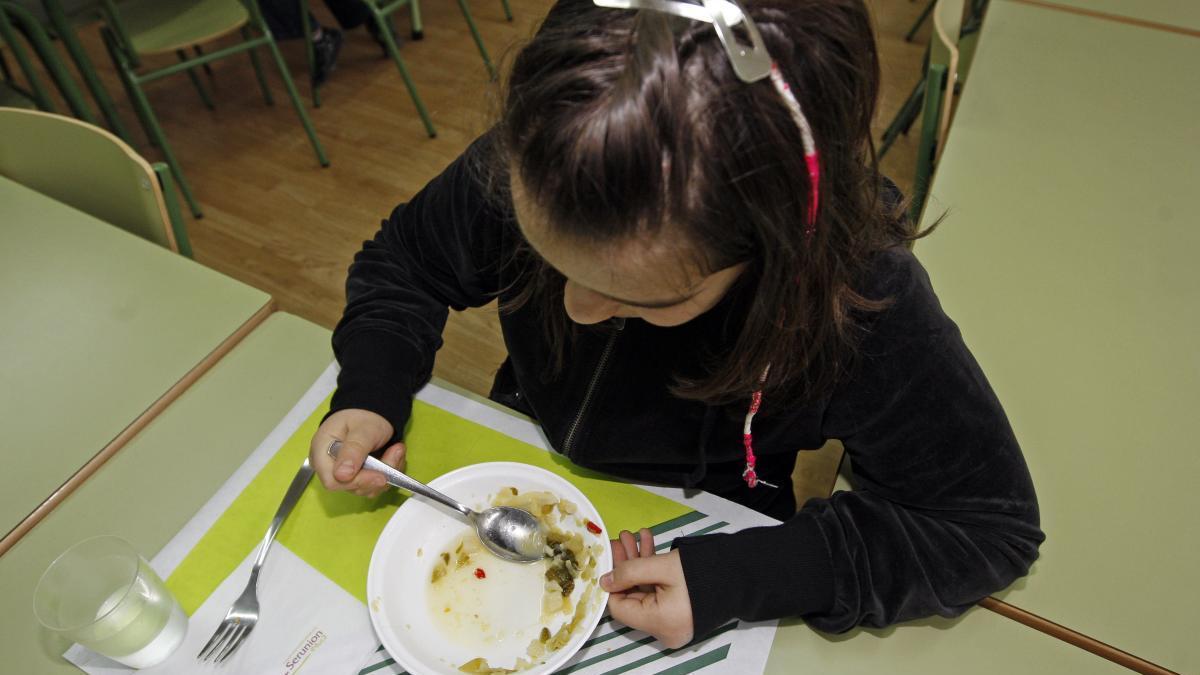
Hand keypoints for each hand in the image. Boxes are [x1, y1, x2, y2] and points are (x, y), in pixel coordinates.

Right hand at [309, 408, 405, 497]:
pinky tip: (394, 455)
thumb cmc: (363, 416)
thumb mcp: (362, 428)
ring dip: (388, 472)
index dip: (357, 481)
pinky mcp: (359, 477)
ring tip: (397, 449)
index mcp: (322, 453)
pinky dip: (390, 473)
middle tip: (396, 451)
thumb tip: (342, 475)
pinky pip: (375, 485)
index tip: (380, 474)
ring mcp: (345, 474)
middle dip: (378, 474)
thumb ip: (354, 449)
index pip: (333, 481)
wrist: (372, 412)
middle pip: (352, 487)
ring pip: (367, 488)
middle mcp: (330, 467)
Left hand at [601, 528, 694, 648]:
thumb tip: (604, 581)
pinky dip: (653, 572)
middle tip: (624, 539)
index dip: (612, 582)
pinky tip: (649, 544)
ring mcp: (673, 623)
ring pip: (645, 592)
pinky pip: (658, 594)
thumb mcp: (663, 566)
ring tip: (635, 536)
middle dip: (627, 566)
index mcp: (659, 623)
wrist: (743, 575)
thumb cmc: (704, 571)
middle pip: (633, 598)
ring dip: (639, 564)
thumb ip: (629, 572)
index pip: (620, 608)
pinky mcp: (680, 614)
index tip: (611, 556)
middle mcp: (664, 630)